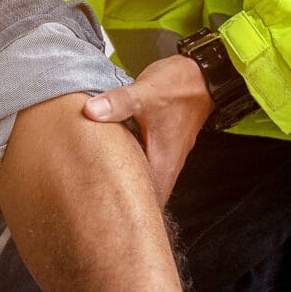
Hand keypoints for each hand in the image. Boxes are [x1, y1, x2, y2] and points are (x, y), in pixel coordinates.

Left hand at [82, 56, 212, 201]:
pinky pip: (140, 165)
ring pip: (142, 182)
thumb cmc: (179, 87)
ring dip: (121, 184)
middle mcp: (165, 166)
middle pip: (142, 198)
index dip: (125, 214)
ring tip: (93, 187)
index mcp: (163, 163)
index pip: (147, 205)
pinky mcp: (159, 147)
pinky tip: (107, 160)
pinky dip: (125, 166)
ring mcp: (163, 157)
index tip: (100, 216)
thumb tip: (92, 111)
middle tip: (89, 205)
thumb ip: (119, 103)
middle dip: (118, 203)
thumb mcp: (146, 93)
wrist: (202, 76)